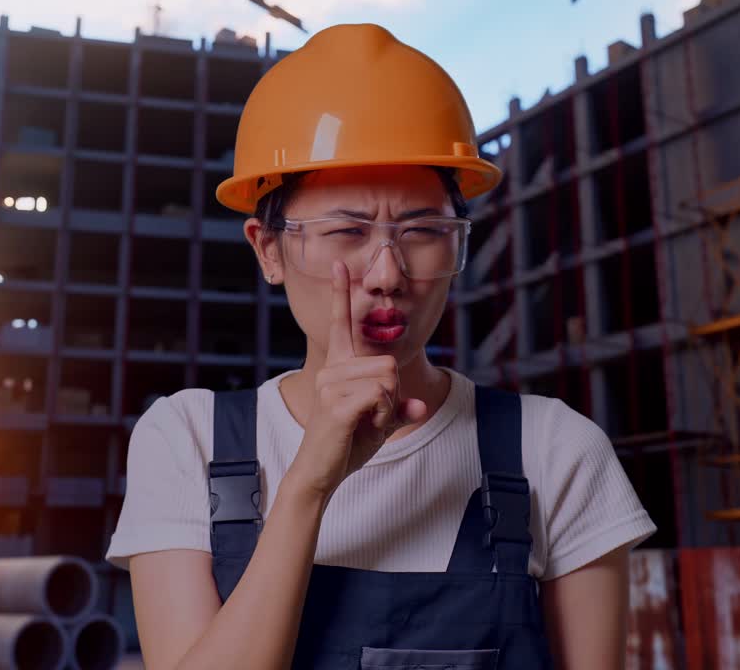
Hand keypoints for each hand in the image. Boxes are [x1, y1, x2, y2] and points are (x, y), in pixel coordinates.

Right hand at [288, 261, 429, 497]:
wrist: (320, 472)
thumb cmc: (345, 445)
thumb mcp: (378, 423)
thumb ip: (398, 409)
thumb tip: (419, 406)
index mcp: (337, 367)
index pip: (340, 324)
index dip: (340, 294)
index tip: (340, 266)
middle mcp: (331, 370)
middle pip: (388, 363)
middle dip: (392, 394)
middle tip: (371, 416)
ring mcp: (331, 385)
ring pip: (387, 379)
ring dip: (387, 407)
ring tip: (364, 422)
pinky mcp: (337, 404)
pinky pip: (380, 396)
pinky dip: (382, 416)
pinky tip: (363, 428)